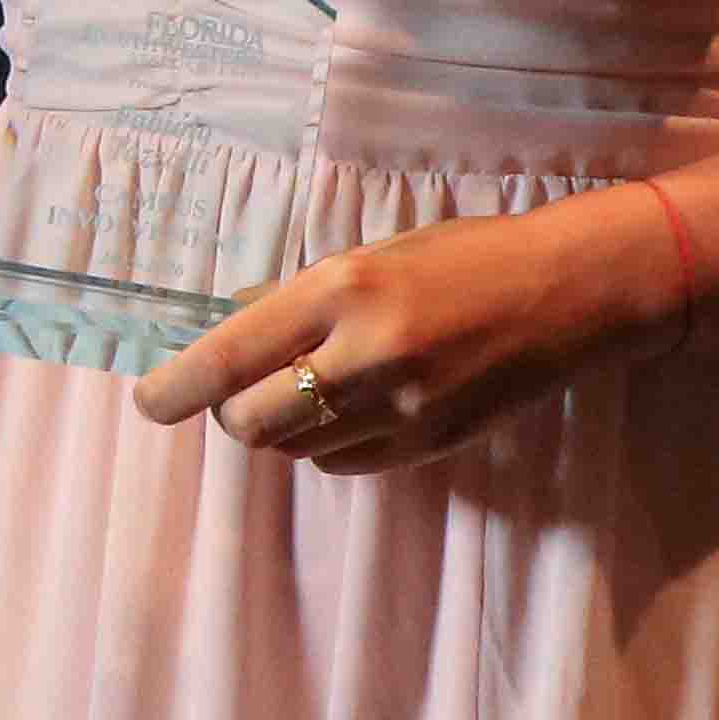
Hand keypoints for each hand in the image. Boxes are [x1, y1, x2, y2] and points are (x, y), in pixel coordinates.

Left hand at [134, 189, 678, 472]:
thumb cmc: (463, 257)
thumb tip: (227, 330)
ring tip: (310, 387)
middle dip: (231, 413)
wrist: (570, 293)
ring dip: (283, 428)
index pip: (230, 357)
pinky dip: (331, 444)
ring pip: (298, 448)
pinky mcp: (432, 445)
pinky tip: (354, 408)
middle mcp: (365, 354)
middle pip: (253, 422)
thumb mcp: (370, 255)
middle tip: (238, 392)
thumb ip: (298, 298)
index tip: (147, 402)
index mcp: (341, 290)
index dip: (177, 388)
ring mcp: (402, 408)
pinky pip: (346, 464)